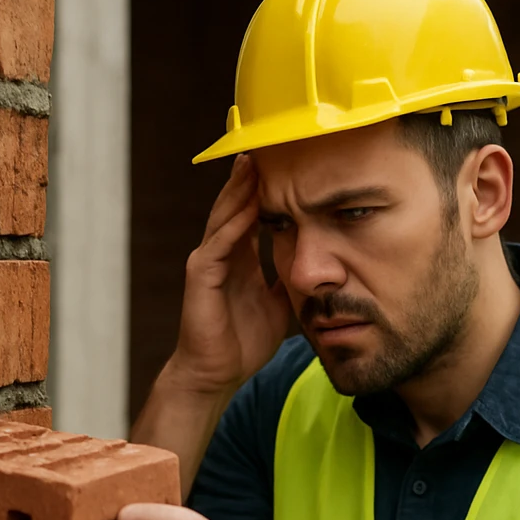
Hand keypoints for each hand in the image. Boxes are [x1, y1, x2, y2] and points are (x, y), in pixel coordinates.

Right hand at [165, 155, 289, 397]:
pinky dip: (234, 223)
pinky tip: (248, 205)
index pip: (254, 212)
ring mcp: (209, 262)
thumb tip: (317, 266)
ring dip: (239, 189)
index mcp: (240, 257)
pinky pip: (219, 243)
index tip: (290, 164)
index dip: (270, 189)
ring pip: (225, 216)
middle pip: (237, 204)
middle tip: (269, 145)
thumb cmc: (243, 341)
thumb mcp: (279, 303)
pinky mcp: (201, 276)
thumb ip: (289, 279)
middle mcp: (222, 253)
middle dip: (251, 176)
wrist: (217, 374)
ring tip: (254, 162)